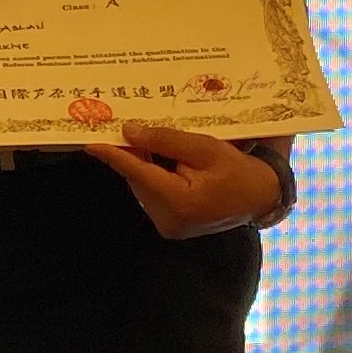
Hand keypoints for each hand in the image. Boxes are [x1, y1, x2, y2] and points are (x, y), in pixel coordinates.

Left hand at [85, 124, 286, 239]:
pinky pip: (153, 194)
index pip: (138, 172)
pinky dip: (153, 176)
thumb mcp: (205, 148)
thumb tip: (129, 132)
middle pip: (139, 179)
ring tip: (146, 140)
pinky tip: (159, 159)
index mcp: (179, 201)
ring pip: (143, 186)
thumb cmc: (238, 171)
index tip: (90, 142)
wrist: (261, 197)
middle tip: (122, 127)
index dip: (113, 155)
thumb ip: (167, 140)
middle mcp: (168, 219)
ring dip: (143, 164)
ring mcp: (169, 225)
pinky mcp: (171, 225)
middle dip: (131, 153)